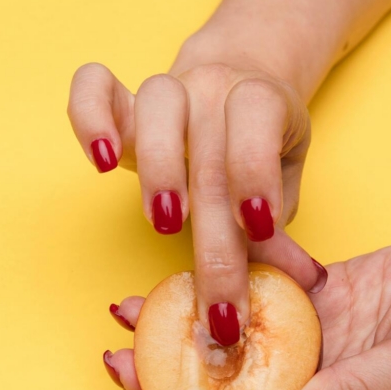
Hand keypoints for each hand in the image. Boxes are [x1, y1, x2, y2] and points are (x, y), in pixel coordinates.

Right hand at [68, 61, 324, 337]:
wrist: (237, 90)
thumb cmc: (261, 151)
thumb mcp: (281, 186)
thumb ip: (279, 231)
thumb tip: (302, 283)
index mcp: (263, 99)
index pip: (260, 116)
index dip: (257, 170)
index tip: (257, 229)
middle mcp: (214, 86)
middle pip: (210, 154)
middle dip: (214, 239)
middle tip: (217, 303)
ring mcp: (169, 88)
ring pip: (157, 104)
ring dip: (160, 168)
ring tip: (164, 224)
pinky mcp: (123, 101)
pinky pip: (93, 86)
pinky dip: (89, 118)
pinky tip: (102, 164)